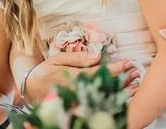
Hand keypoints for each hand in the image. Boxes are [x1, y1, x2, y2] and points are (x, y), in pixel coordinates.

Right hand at [26, 52, 140, 102]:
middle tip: (136, 74)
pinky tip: (122, 98)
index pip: (97, 73)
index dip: (114, 68)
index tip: (128, 63)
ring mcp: (74, 103)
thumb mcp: (58, 59)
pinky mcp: (74, 109)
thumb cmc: (46, 71)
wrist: (29, 90)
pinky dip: (110, 102)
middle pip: (102, 87)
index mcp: (70, 77)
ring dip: (119, 93)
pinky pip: (95, 107)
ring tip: (135, 86)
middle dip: (121, 80)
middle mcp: (74, 92)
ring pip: (101, 99)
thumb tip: (97, 56)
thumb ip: (78, 58)